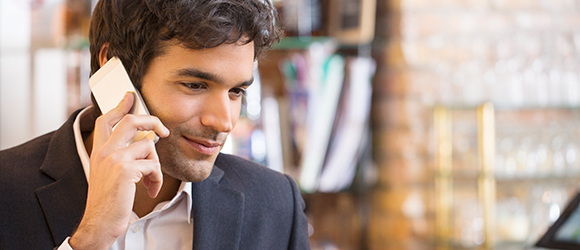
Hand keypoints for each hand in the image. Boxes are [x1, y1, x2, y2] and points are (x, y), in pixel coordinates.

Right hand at [69, 92, 169, 249]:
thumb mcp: (109, 174)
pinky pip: (153, 166)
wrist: (100, 222)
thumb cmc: (108, 201)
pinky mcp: (125, 170)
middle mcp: (104, 151)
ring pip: (148, 146)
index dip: (119, 106)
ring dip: (156, 166)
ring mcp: (114, 159)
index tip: (130, 96)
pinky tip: (150, 189)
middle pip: (130, 120)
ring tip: (151, 180)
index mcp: (99, 151)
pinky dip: (157, 179)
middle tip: (164, 130)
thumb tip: (144, 142)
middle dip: (152, 120)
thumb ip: (120, 156)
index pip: (106, 120)